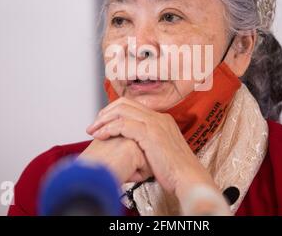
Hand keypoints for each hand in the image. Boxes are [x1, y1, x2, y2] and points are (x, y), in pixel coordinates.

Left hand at [86, 97, 217, 200]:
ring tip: (93, 131)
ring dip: (103, 120)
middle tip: (93, 126)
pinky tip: (101, 136)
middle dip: (105, 113)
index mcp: (161, 119)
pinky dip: (108, 128)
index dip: (113, 112)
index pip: (132, 105)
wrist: (188, 177)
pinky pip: (123, 125)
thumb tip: (133, 145)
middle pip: (124, 103)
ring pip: (121, 111)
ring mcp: (154, 124)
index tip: (102, 123)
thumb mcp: (161, 150)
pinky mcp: (150, 134)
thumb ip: (148, 142)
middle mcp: (158, 117)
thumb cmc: (175, 170)